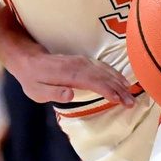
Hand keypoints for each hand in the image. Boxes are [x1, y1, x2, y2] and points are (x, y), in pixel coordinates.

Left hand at [6, 49, 134, 106]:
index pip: (92, 82)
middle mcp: (78, 65)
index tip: (119, 100)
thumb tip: (71, 94)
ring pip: (105, 71)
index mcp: (67, 74)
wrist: (28, 57)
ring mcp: (82, 61)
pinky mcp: (84, 61)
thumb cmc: (32, 78)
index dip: (107, 90)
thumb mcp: (36, 91)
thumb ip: (54, 93)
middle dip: (119, 89)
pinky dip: (114, 74)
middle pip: (103, 77)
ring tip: (132, 94)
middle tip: (132, 103)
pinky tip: (123, 81)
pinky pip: (103, 67)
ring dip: (119, 82)